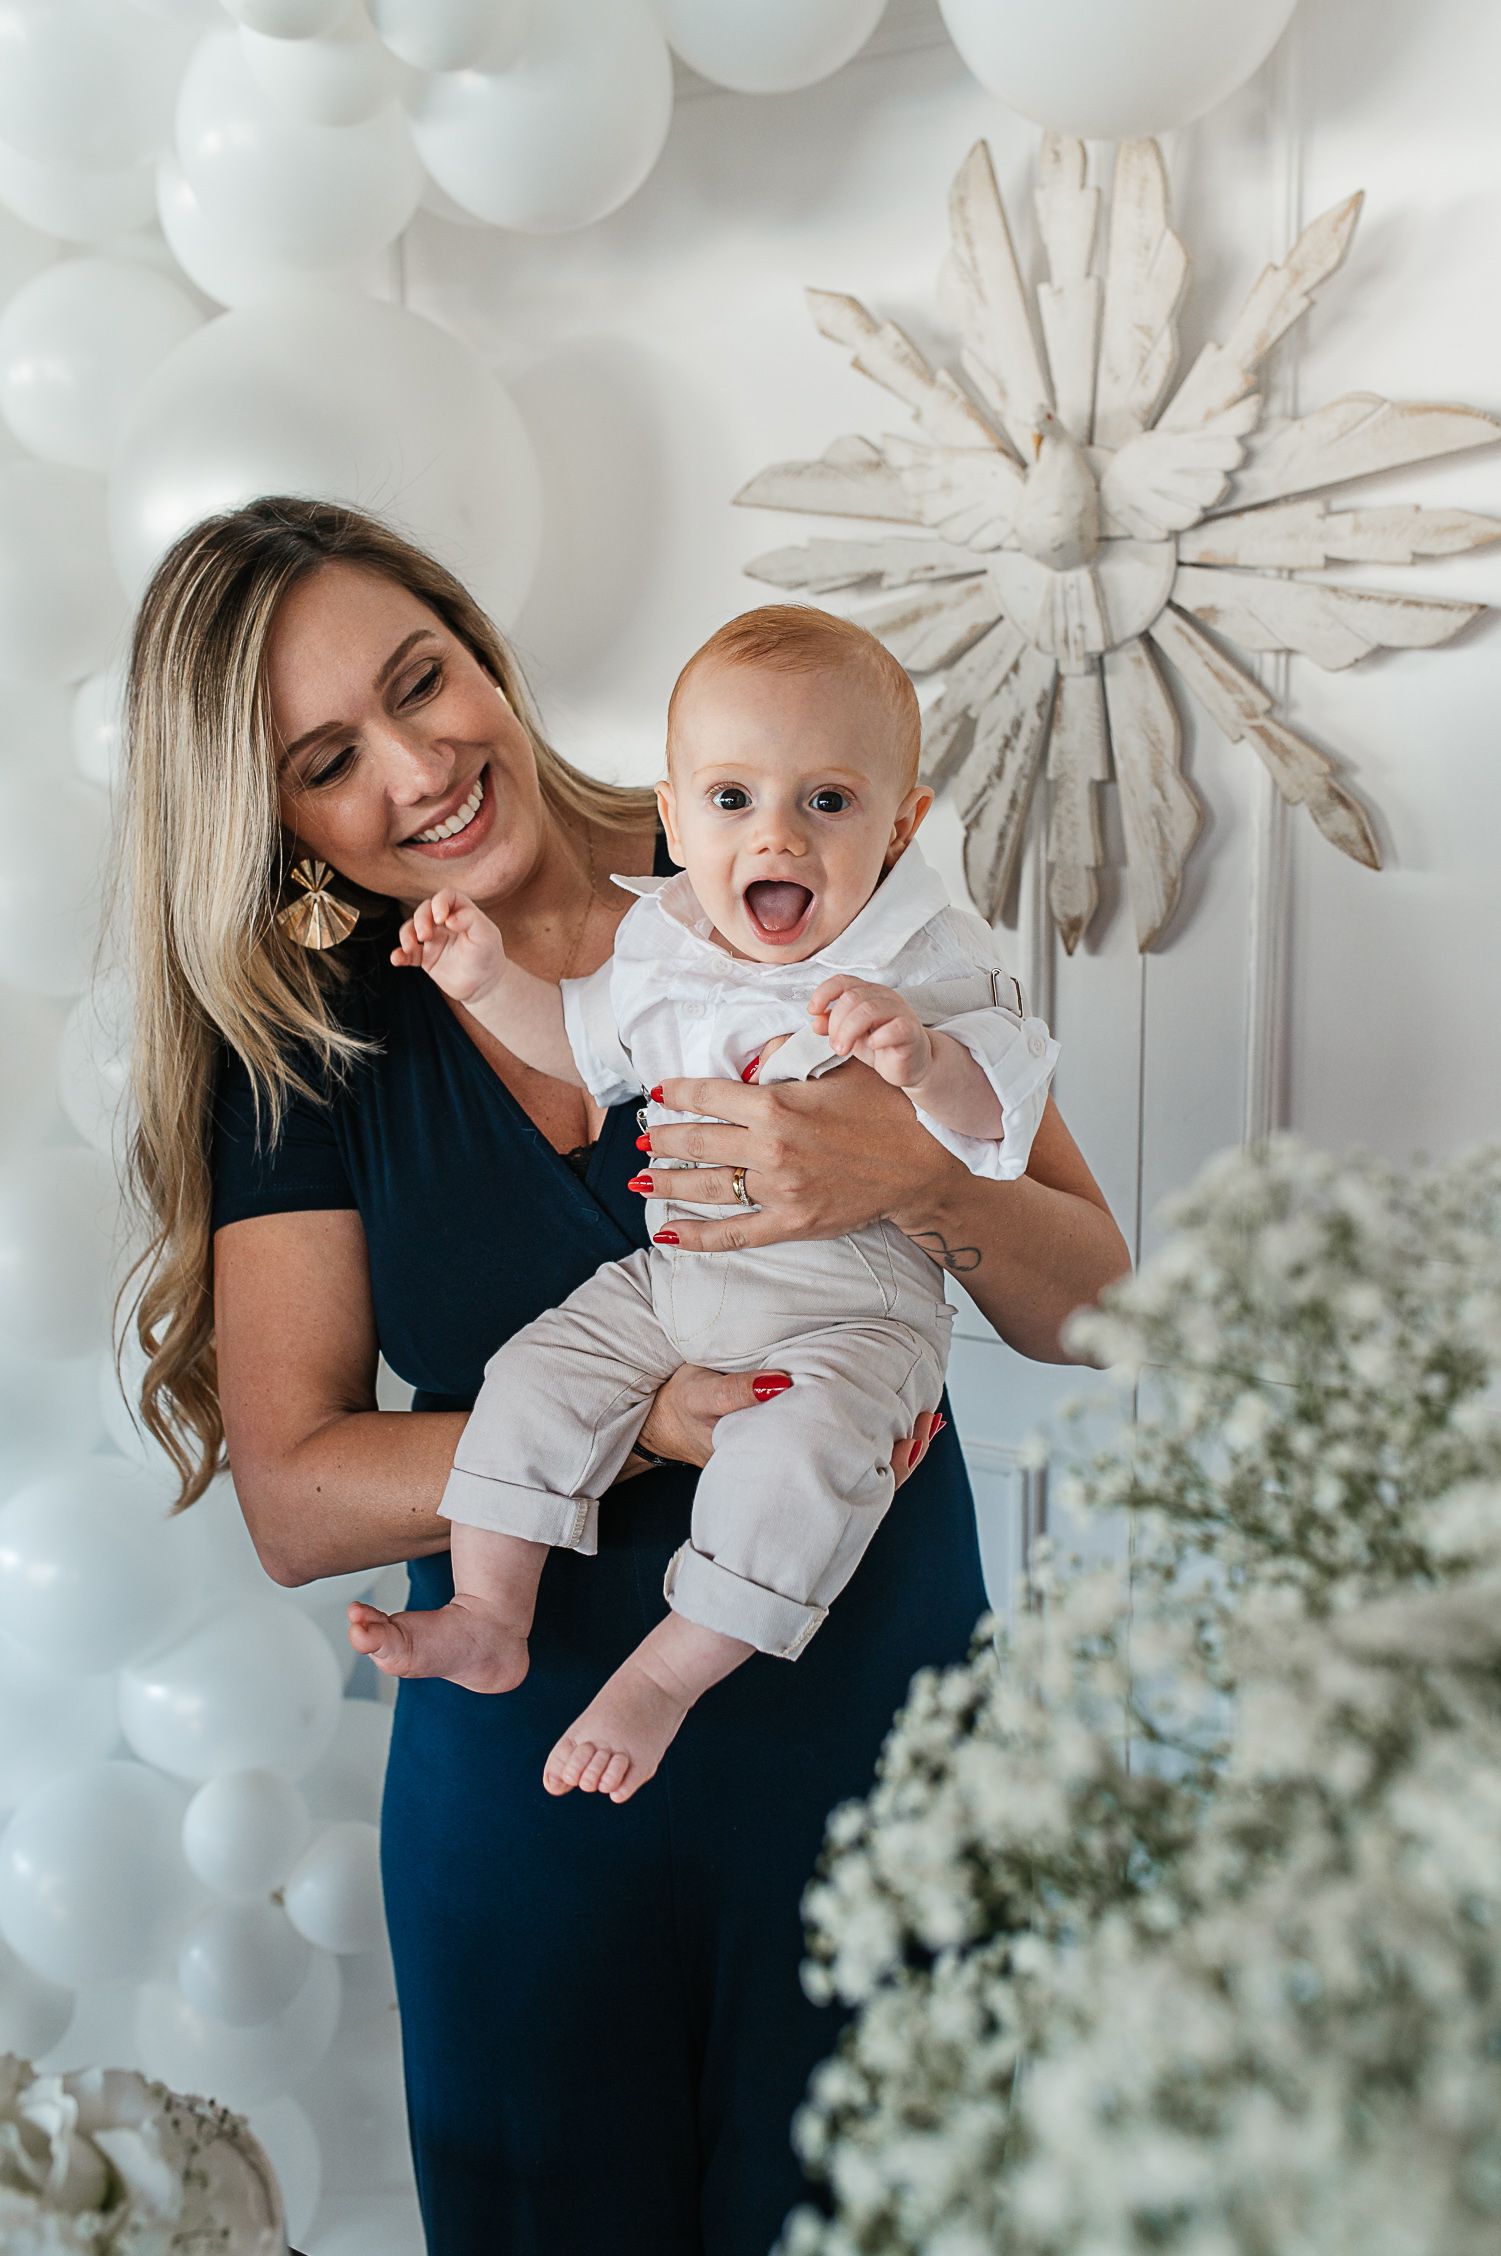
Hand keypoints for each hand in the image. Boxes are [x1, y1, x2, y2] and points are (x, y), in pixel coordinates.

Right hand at [391, 888, 504, 1006]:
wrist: (485, 986)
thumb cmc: (488, 956)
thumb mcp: (487, 935)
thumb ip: (471, 920)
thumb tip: (449, 918)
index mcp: (461, 913)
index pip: (446, 897)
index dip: (440, 902)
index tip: (442, 919)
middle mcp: (444, 924)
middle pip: (424, 910)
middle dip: (420, 920)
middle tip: (425, 936)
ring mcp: (433, 940)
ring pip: (411, 929)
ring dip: (406, 935)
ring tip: (410, 947)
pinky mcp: (425, 958)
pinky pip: (407, 954)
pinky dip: (399, 955)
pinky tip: (396, 959)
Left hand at [633, 1062, 962, 1252]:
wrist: (921, 1166)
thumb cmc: (884, 1110)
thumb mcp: (842, 1066)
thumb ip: (790, 1056)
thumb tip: (750, 1058)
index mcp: (777, 1105)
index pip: (709, 1096)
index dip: (677, 1093)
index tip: (658, 1092)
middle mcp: (770, 1148)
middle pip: (698, 1141)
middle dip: (662, 1138)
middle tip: (640, 1138)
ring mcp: (778, 1190)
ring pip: (707, 1186)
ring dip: (667, 1182)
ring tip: (640, 1178)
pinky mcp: (790, 1223)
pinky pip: (734, 1233)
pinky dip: (697, 1237)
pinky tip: (668, 1235)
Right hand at [633, 1365, 946, 1491]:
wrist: (660, 1425)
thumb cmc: (681, 1408)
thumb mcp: (698, 1393)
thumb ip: (736, 1391)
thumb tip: (783, 1384)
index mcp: (770, 1465)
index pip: (836, 1473)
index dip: (878, 1462)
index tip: (906, 1437)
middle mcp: (787, 1473)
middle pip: (855, 1478)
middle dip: (896, 1458)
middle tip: (926, 1429)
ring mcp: (792, 1467)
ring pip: (854, 1470)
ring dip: (890, 1450)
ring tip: (925, 1425)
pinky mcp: (792, 1454)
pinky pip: (841, 1456)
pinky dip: (873, 1441)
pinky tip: (897, 1424)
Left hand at [808, 973, 932, 1092]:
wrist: (909, 1064)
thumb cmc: (880, 1045)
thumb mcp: (850, 1035)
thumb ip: (833, 1026)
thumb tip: (815, 1021)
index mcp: (867, 993)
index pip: (843, 981)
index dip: (824, 993)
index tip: (813, 1011)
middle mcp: (884, 997)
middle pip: (852, 997)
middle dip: (836, 1023)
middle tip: (835, 1045)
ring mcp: (900, 1011)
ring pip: (869, 1010)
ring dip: (849, 1031)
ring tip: (843, 1050)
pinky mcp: (911, 1030)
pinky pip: (895, 1027)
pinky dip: (879, 1037)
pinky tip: (872, 1046)